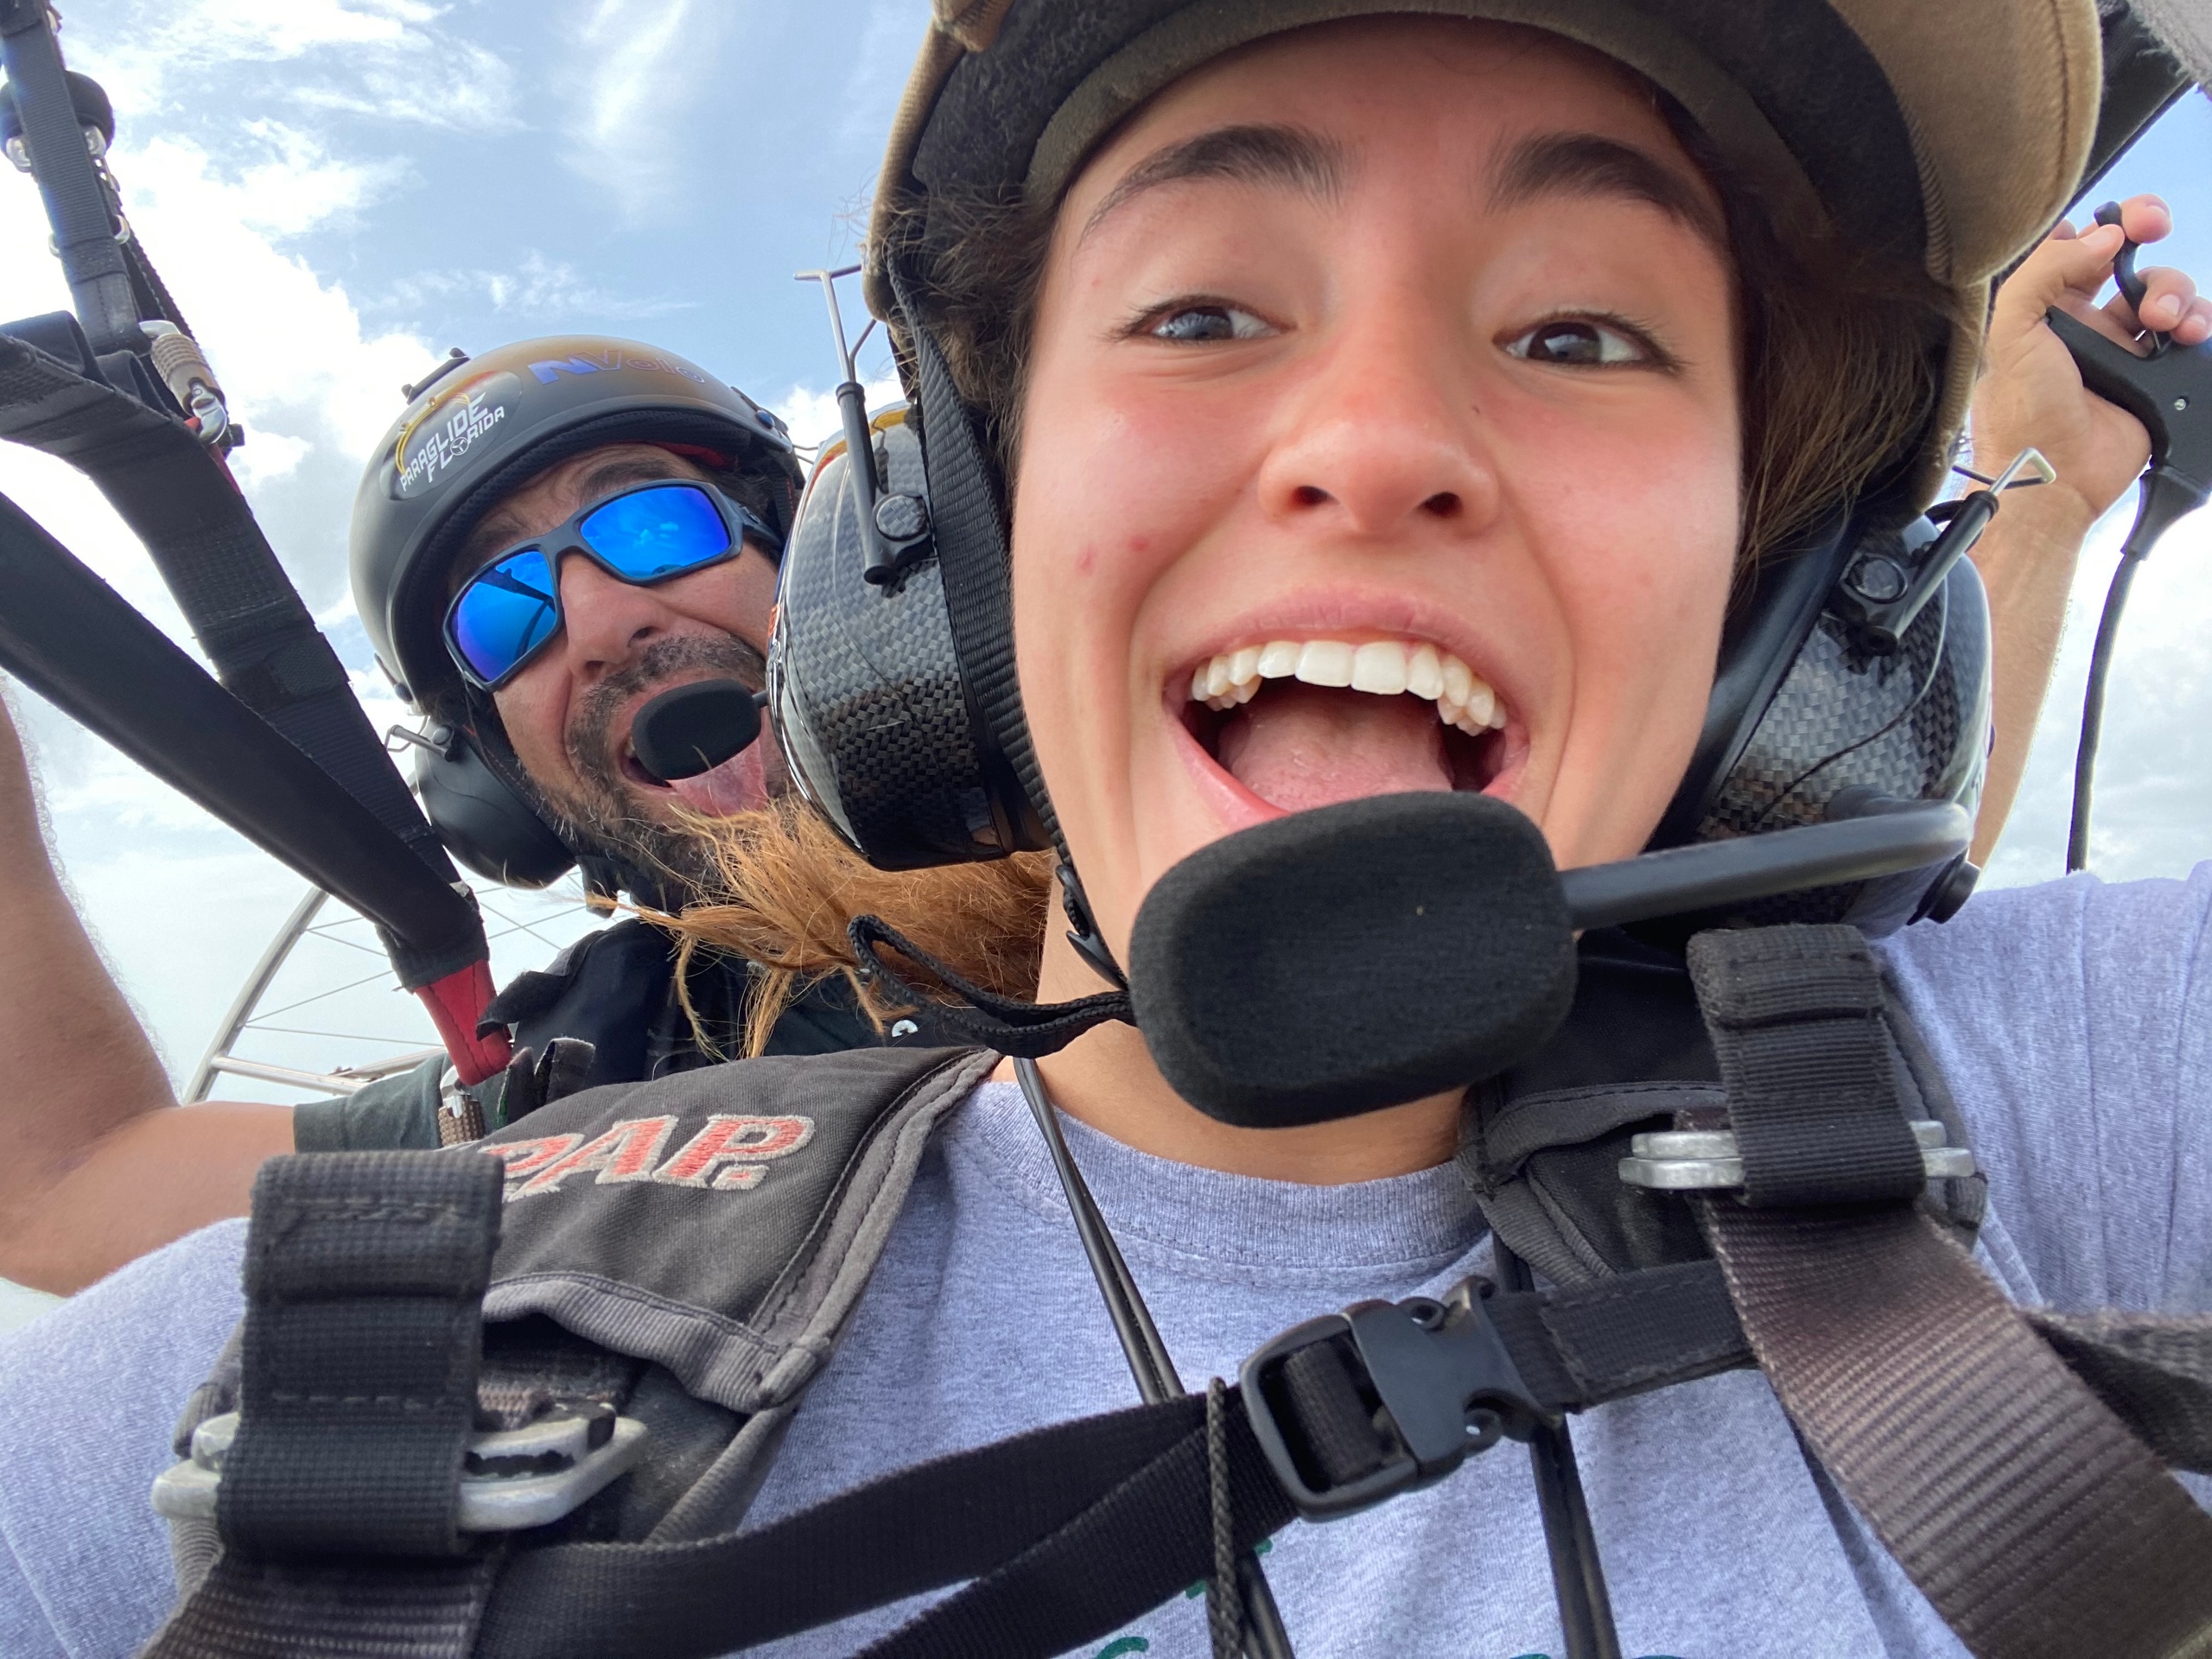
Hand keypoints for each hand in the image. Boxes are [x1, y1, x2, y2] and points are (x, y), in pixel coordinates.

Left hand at [1972, 194, 2211, 530]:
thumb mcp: (2011, 333)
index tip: (2117, 219)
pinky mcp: (2156, 374)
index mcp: (2043, 310)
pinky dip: (2198, 321)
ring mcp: (2124, 347)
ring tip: (2161, 320)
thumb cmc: (2023, 411)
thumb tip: (2103, 236)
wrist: (2057, 476)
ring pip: (2165, 291)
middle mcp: (2085, 323)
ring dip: (2172, 289)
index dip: (2098, 224)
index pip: (2074, 248)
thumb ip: (2045, 273)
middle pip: (2128, 256)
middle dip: (2146, 230)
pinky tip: (2187, 333)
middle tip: (2155, 224)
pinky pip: (2190, 332)